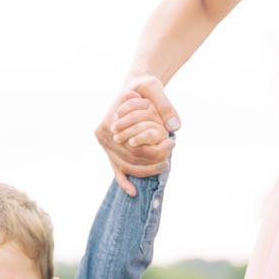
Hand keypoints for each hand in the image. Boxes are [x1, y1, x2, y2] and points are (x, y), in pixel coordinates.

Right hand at [96, 74, 179, 195]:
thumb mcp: (154, 87)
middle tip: (170, 160)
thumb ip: (165, 105)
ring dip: (144, 171)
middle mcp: (103, 136)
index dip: (153, 149)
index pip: (133, 144)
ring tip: (164, 167)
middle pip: (130, 158)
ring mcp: (105, 145)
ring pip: (126, 166)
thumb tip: (175, 127)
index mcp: (110, 121)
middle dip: (151, 162)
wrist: (134, 87)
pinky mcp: (110, 150)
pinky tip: (133, 192)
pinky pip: (116, 169)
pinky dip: (124, 181)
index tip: (172, 145)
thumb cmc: (143, 86)